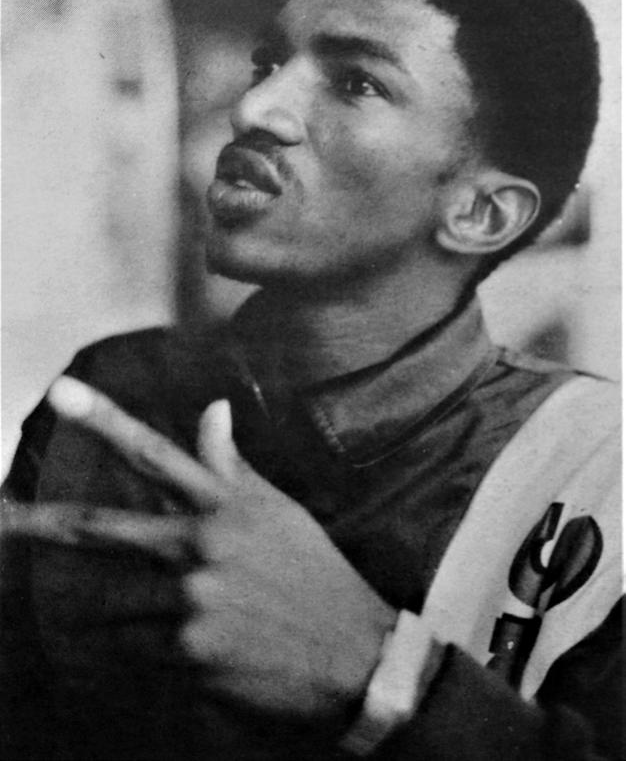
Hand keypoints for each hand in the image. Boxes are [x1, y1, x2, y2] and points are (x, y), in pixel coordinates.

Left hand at [37, 376, 396, 722]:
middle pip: (104, 527)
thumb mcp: (278, 513)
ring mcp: (192, 598)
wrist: (353, 653)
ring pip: (116, 602)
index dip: (105, 420)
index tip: (60, 390)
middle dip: (41, 522)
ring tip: (169, 622)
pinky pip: (138, 650)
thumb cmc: (313, 574)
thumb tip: (212, 407)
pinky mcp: (188, 651)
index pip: (156, 452)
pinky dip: (146, 653)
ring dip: (119, 615)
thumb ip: (232, 464)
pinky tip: (189, 658)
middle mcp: (202, 544)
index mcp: (224, 505)